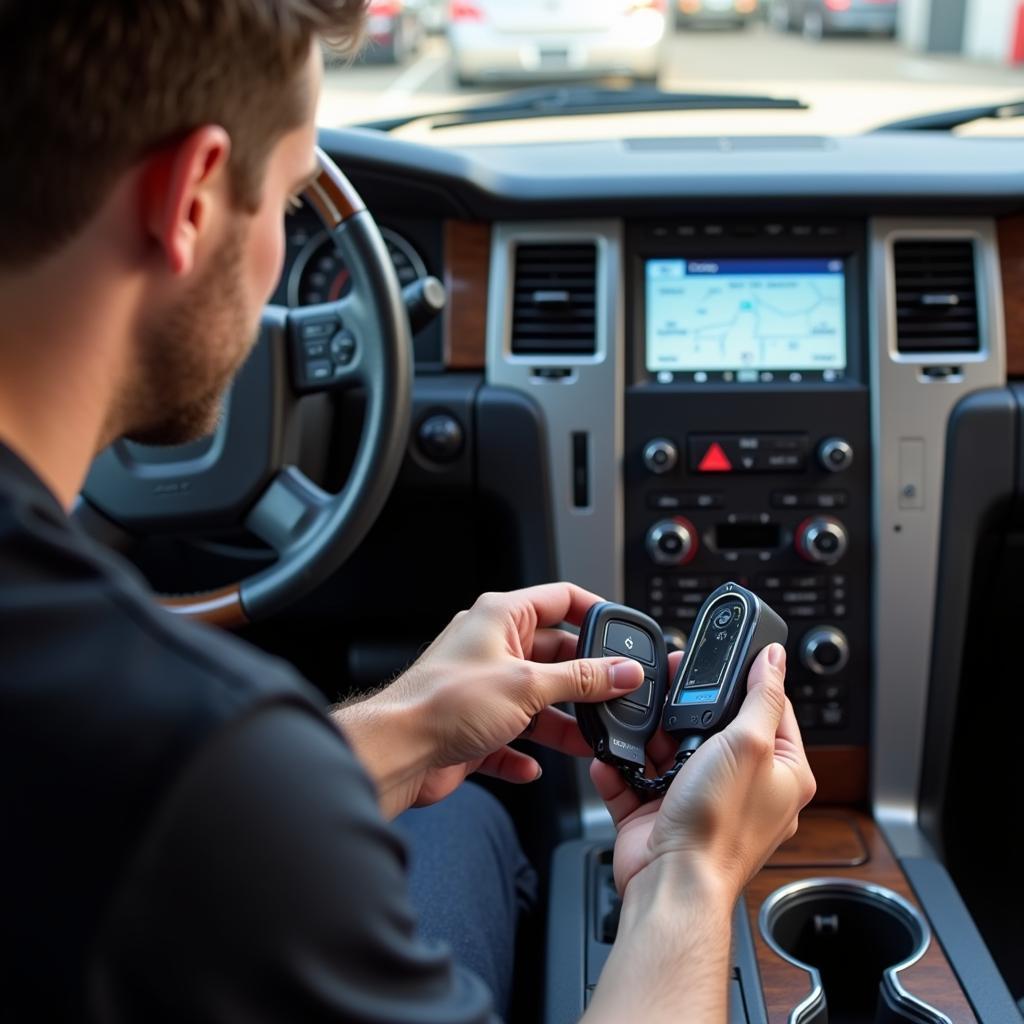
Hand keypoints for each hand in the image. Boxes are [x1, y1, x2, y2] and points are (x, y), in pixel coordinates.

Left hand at [333, 583, 645, 816]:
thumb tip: (621, 671)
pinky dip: (526, 752)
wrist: (397, 751)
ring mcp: (484, 687)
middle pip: (554, 655)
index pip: (560, 599)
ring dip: (562, 722)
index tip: (622, 634)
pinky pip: (513, 737)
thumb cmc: (443, 703)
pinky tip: (533, 765)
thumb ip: (581, 679)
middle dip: (584, 679)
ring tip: (589, 738)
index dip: (595, 612)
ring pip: (538, 700)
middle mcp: (492, 646)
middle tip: (614, 695)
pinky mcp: (475, 726)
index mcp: (501, 617)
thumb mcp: (528, 685)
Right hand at [592, 643, 815, 902]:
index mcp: (780, 773)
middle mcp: (743, 788)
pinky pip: (637, 780)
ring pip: (670, 750)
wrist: (672, 883)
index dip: (746, 682)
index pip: (772, 710)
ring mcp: (699, 801)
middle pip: (713, 727)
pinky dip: (623, 769)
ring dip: (650, 738)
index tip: (721, 661)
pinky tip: (615, 759)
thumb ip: (761, 696)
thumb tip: (775, 659)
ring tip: (640, 727)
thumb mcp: (748, 744)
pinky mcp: (661, 814)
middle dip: (685, 709)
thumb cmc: (718, 826)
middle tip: (669, 686)